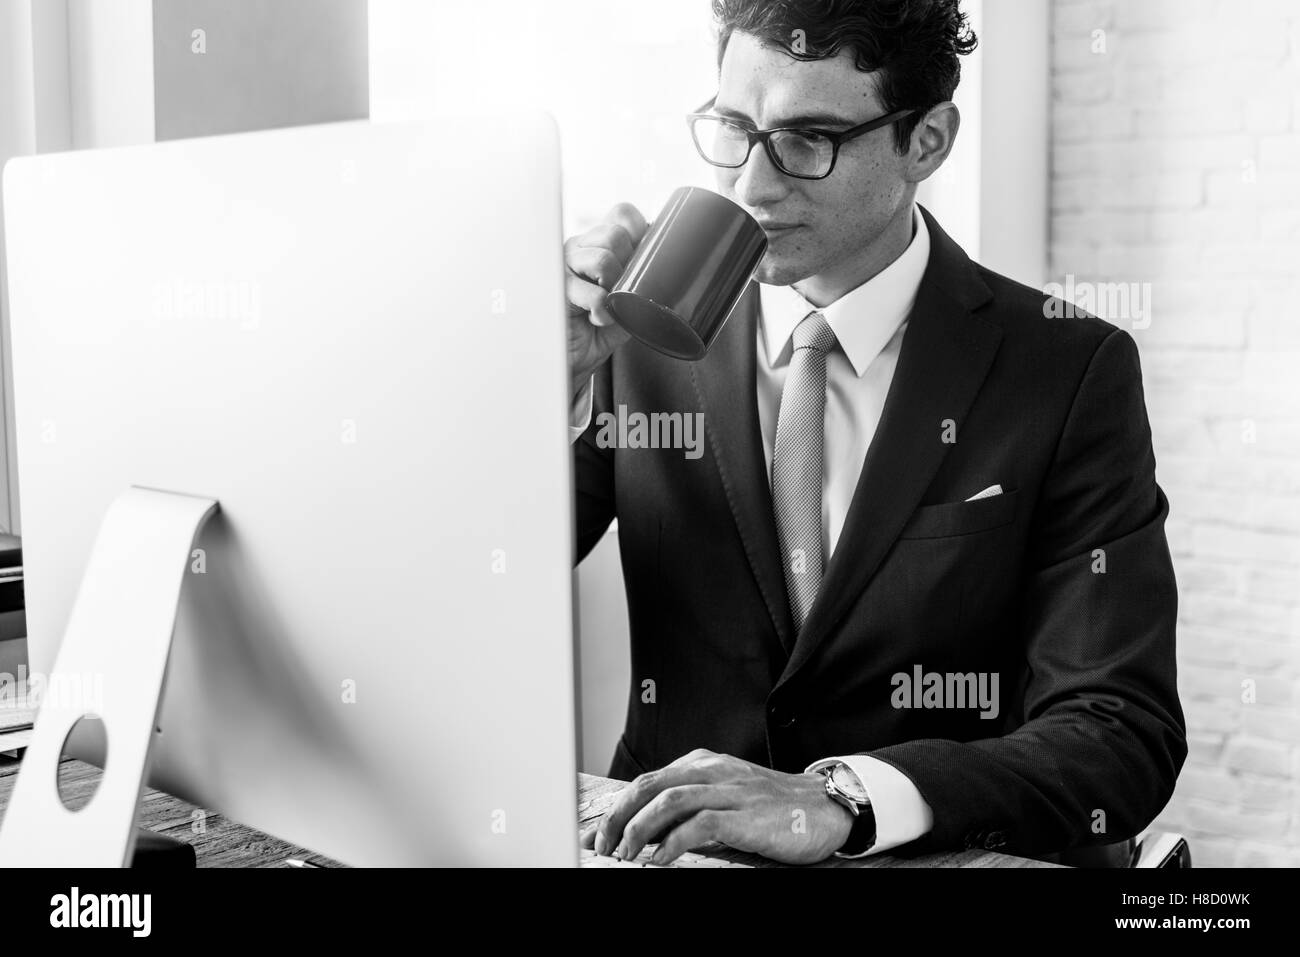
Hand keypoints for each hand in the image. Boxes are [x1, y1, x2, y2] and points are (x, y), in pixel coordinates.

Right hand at [563, 202, 647, 397]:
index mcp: (598, 242)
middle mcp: (579, 248)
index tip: (647, 258)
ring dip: (616, 285)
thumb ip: (644, 281)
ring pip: (601, 259)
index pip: (623, 214)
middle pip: (614, 234)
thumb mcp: (628, 300)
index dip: (640, 230)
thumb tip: (681, 271)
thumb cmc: (601, 327)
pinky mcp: (557, 292)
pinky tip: (600, 318)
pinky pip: (591, 295)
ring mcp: (565, 267)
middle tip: (626, 288)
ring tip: (612, 303)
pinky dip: (603, 311)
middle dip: (629, 262)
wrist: (574, 358)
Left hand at [579, 748, 853, 865]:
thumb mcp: (727, 792)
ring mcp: (729, 790)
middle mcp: (712, 770)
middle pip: (649, 786)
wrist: (825, 806)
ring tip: (624, 856)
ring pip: (668, 802)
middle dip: (617, 818)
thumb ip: (693, 800)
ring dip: (638, 830)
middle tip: (601, 847)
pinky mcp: (745, 815)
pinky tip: (658, 861)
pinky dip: (672, 843)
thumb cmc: (774, 806)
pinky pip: (699, 825)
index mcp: (703, 762)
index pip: (647, 780)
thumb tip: (648, 826)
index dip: (617, 808)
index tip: (598, 835)